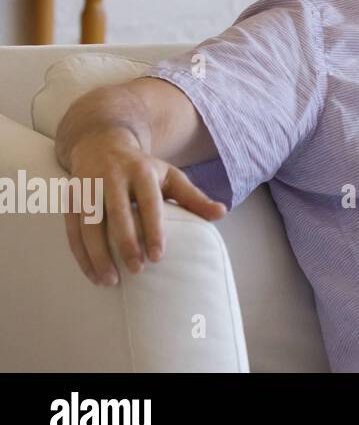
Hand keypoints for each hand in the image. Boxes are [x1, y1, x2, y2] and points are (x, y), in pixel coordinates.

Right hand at [63, 129, 225, 285]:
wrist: (102, 143)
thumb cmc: (142, 168)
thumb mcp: (170, 176)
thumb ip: (193, 197)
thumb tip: (222, 213)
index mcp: (141, 171)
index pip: (149, 203)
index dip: (153, 230)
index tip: (159, 256)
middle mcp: (112, 177)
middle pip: (117, 214)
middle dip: (126, 243)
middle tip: (137, 270)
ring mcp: (88, 187)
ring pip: (89, 224)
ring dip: (98, 255)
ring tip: (111, 281)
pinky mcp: (70, 199)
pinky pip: (72, 230)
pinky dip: (81, 255)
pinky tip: (93, 274)